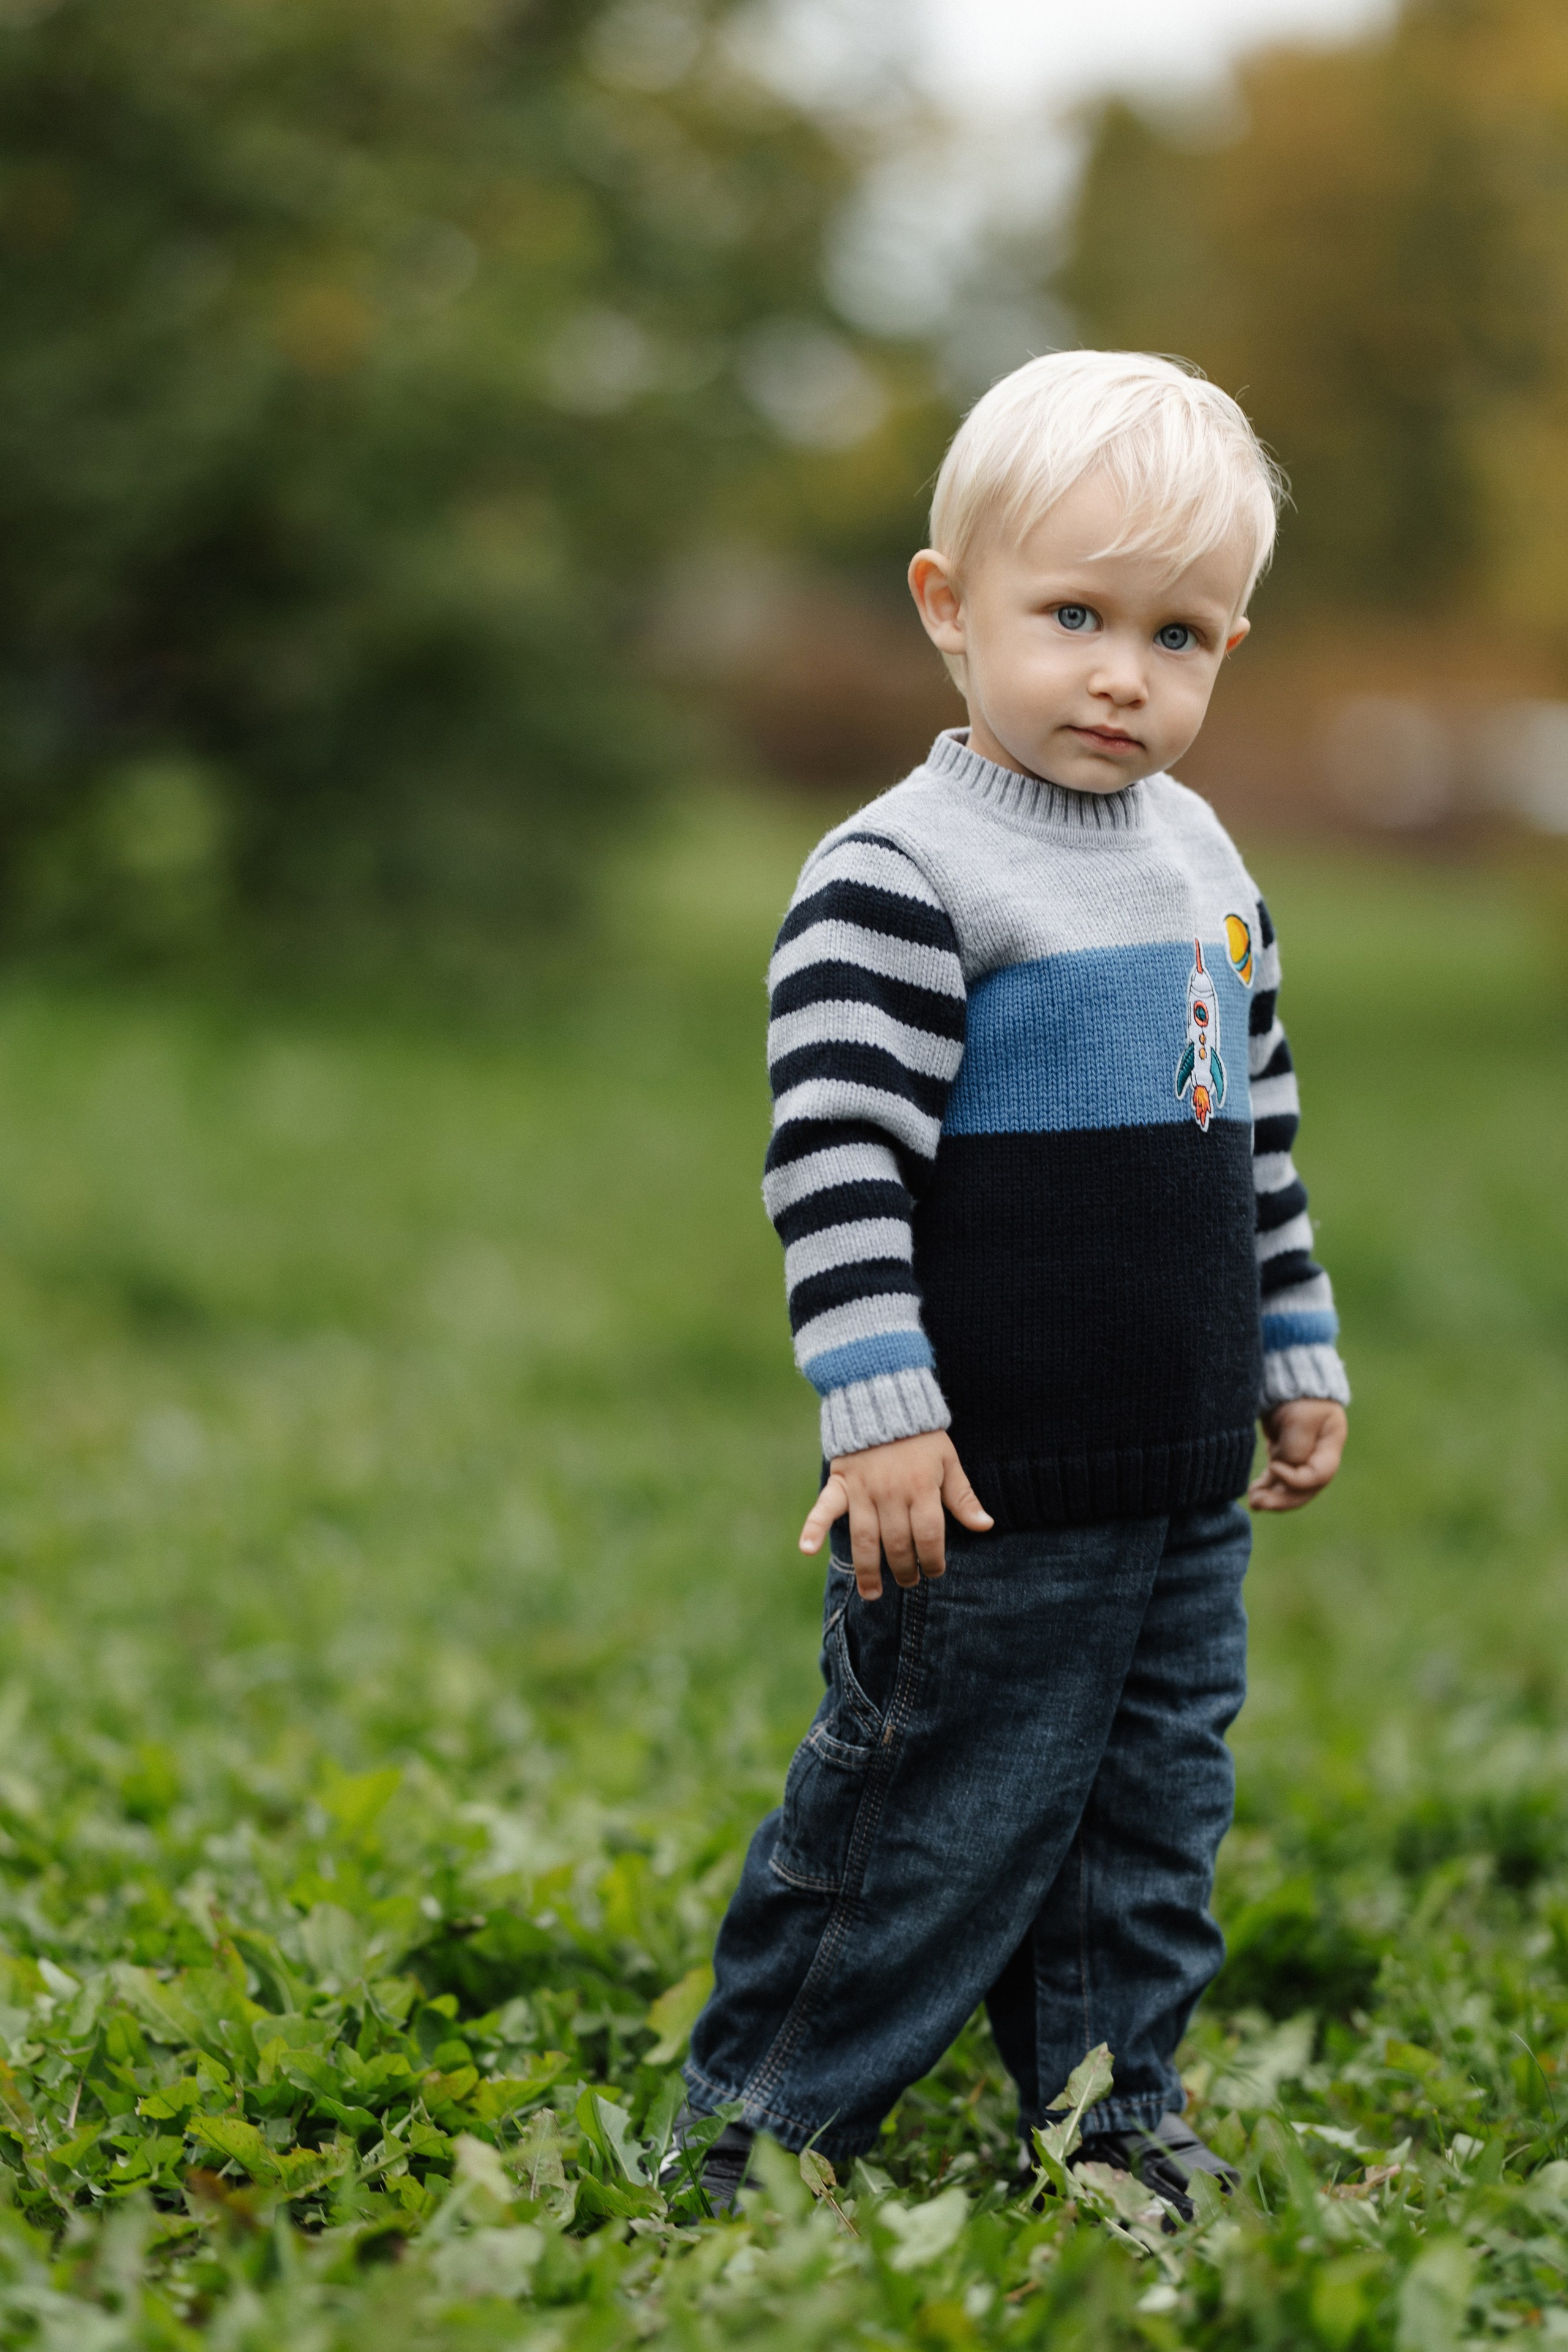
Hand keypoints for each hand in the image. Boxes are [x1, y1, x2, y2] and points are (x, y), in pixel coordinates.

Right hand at [799, 1431, 993, 1601]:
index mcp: (922, 1488)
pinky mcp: (841, 1483)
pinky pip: (823, 1508)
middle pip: (898, 1544)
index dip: (933, 1559)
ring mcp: (863, 1490)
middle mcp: (892, 1494)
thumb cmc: (920, 1435)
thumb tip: (985, 1526)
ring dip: (868, 1570)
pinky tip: (806, 1550)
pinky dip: (812, 1528)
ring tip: (873, 1594)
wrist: (883, 1398)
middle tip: (909, 1581)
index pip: (929, 1536)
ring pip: (866, 1539)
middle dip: (905, 1569)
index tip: (935, 1571)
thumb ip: (963, 1497)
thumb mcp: (948, 1460)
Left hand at [1248, 1399, 1346, 1511]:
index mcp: (1330, 1445)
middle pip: (1306, 1489)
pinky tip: (1254, 1494)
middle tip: (1259, 1503)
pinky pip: (1278, 1478)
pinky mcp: (1285, 1454)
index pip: (1319, 1475)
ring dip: (1272, 1497)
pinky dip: (1267, 1487)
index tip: (1273, 1467)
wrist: (1285, 1377)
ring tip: (1253, 1502)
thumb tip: (1278, 1473)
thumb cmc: (1297, 1394)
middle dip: (1282, 1499)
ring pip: (1290, 1487)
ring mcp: (1302, 1456)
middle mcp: (1319, 1455)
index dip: (1296, 1479)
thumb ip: (1294, 1448)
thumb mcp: (1299, 1419)